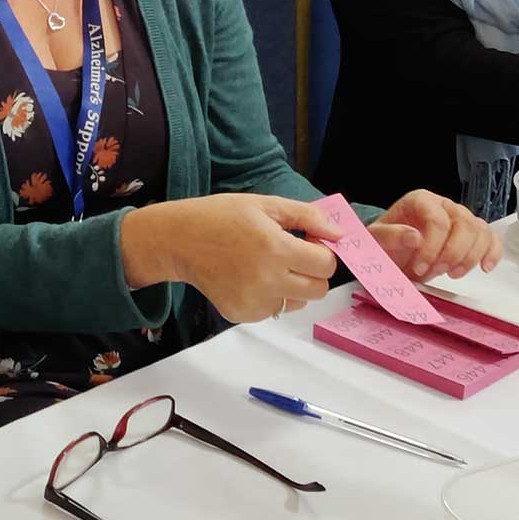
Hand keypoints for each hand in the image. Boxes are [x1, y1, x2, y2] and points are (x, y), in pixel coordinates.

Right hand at [120, 193, 339, 322]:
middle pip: (318, 290)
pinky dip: (270, 296)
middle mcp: (267, 280)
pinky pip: (273, 310)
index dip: (322, 251)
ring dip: (293, 286)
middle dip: (313, 272)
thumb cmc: (221, 217)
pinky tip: (250, 277)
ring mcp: (253, 302)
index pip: (326, 264)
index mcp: (276, 249)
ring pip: (297, 303)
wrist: (179, 240)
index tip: (307, 241)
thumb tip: (339, 234)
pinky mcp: (241, 314)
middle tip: (293, 255)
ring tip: (268, 266)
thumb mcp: (266, 204)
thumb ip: (307, 217)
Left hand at [368, 190, 503, 281]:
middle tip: (437, 271)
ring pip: (480, 231)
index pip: (437, 220)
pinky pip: (491, 238)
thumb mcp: (376, 239)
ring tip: (453, 273)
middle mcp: (444, 206)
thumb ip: (390, 236)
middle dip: (452, 253)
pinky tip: (485, 267)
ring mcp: (461, 218)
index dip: (432, 247)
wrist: (393, 250)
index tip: (419, 267)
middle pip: (464, 224)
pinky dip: (492, 253)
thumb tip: (414, 238)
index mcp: (421, 201)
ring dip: (470, 257)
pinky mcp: (472, 234)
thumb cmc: (387, 242)